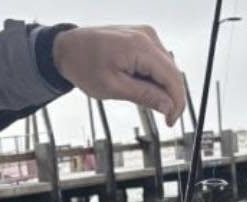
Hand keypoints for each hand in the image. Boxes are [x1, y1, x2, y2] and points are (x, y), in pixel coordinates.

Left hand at [53, 26, 185, 124]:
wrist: (69, 48)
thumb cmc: (84, 64)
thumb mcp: (113, 88)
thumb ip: (144, 96)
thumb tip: (168, 106)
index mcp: (140, 47)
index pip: (172, 78)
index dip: (177, 102)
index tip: (172, 120)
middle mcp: (147, 36)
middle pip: (173, 72)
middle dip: (172, 97)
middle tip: (165, 118)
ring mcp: (146, 35)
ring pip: (167, 67)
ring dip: (163, 87)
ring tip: (146, 100)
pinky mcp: (142, 38)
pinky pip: (158, 61)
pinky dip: (155, 77)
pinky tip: (143, 87)